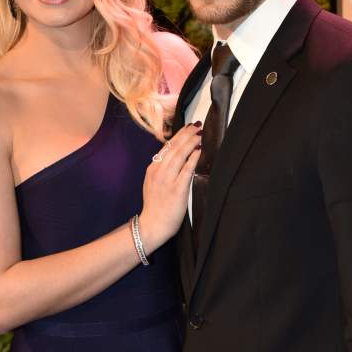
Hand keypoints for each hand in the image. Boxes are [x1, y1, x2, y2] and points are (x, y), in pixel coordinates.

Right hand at [139, 123, 200, 251]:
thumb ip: (161, 170)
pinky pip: (187, 169)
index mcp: (152, 169)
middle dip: (186, 134)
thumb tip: (174, 157)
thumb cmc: (155, 207)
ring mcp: (167, 180)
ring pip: (179, 155)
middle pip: (173, 147)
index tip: (187, 128)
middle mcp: (158, 172)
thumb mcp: (152, 184)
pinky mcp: (177, 189)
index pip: (166, 147)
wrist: (152, 225)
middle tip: (196, 125)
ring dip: (190, 142)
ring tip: (199, 134)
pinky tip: (199, 150)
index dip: (178, 136)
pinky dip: (193, 158)